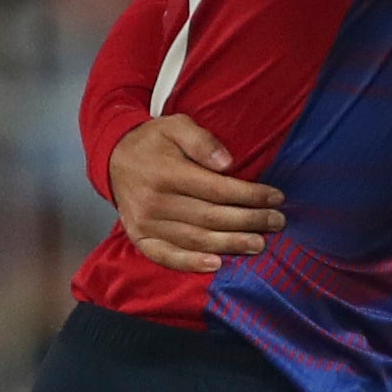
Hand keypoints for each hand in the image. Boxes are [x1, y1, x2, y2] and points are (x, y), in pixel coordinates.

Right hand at [106, 113, 282, 274]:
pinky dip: (192, 264)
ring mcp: (145, 223)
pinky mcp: (140, 238)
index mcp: (166, 173)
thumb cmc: (153, 142)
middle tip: (277, 222)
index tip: (276, 197)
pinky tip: (217, 265)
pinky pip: (167, 256)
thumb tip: (227, 163)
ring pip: (196, 239)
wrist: (114, 158)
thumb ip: (202, 141)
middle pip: (211, 217)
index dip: (250, 195)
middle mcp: (154, 202)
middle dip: (249, 221)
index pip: (218, 189)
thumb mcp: (176, 126)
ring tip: (259, 244)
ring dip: (231, 244)